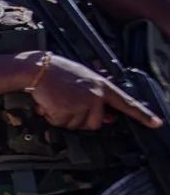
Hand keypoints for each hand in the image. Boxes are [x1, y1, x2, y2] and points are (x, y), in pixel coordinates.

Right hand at [21, 52, 162, 129]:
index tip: (157, 123)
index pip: (127, 103)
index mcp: (102, 86)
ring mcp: (81, 104)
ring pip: (75, 125)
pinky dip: (51, 117)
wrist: (38, 69)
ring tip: (56, 101)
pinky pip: (60, 124)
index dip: (143, 115)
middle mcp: (95, 96)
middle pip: (95, 123)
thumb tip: (105, 120)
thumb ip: (96, 97)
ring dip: (63, 117)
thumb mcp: (84, 79)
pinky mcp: (66, 111)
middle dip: (80, 120)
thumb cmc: (58, 72)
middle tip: (67, 106)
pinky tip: (48, 104)